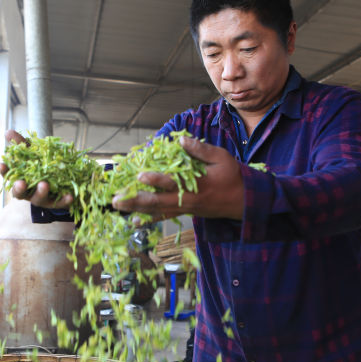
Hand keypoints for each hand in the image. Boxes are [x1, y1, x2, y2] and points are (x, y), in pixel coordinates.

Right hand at [0, 129, 73, 208]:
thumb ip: (21, 144)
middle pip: (20, 193)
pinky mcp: (56, 202)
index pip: (8, 176)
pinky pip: (60, 202)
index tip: (0, 164)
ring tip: (44, 185)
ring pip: (39, 198)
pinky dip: (64, 200)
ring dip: (41, 192)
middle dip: (20, 188)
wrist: (58, 181)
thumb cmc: (40, 166)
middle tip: (21, 183)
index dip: (4, 171)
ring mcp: (42, 198)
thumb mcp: (31, 153)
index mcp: (20, 180)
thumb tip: (8, 131)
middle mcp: (28, 192)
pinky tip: (70, 195)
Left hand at [111, 136, 243, 220]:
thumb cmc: (233, 176)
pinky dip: (149, 219)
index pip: (173, 182)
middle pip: (158, 202)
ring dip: (137, 209)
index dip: (156, 179)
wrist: (245, 202)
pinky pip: (165, 217)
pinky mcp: (186, 212)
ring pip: (158, 211)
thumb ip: (200, 150)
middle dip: (135, 200)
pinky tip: (135, 222)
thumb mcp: (222, 158)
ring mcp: (186, 208)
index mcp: (198, 185)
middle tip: (116, 200)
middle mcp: (188, 200)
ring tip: (118, 207)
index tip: (140, 175)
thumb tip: (180, 139)